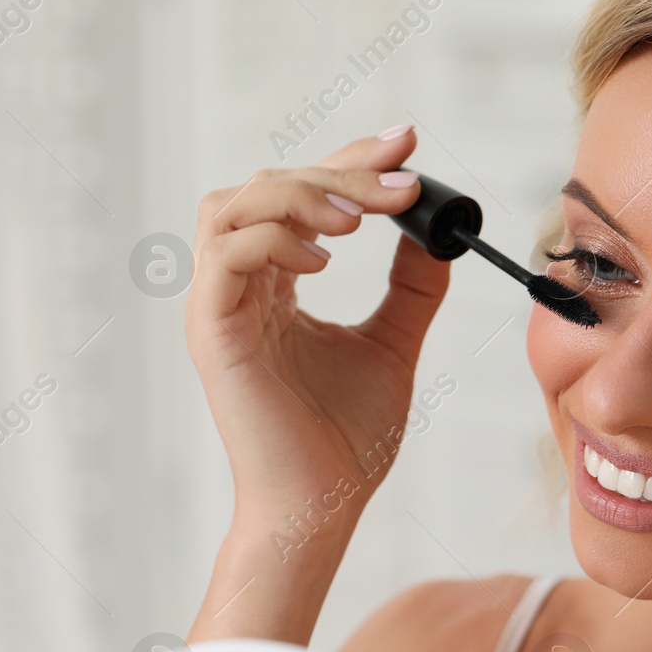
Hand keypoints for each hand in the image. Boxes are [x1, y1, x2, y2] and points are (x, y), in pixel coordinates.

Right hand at [186, 128, 450, 534]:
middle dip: (340, 170)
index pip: (299, 195)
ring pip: (235, 204)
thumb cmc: (344, 440)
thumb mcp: (393, 343)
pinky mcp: (212, 332)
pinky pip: (226, 254)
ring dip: (302, 194)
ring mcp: (219, 307)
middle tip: (404, 179)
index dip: (349, 159)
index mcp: (272, 286)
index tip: (408, 144)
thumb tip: (439, 231)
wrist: (321, 507)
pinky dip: (274, 238)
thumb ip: (411, 287)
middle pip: (267, 186)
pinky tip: (325, 259)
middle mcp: (238, 287)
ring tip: (362, 217)